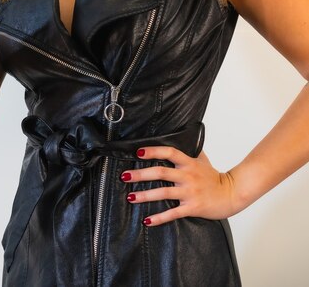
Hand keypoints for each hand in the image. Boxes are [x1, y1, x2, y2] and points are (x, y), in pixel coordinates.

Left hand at [121, 146, 238, 225]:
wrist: (231, 194)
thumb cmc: (214, 177)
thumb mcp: (202, 160)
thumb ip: (190, 151)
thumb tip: (182, 136)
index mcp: (189, 163)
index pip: (169, 152)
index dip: (153, 151)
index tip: (138, 152)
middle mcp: (187, 176)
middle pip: (160, 172)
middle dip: (140, 174)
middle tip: (124, 176)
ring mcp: (189, 192)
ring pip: (163, 193)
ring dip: (145, 195)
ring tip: (130, 197)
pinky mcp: (192, 207)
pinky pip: (172, 213)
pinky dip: (159, 218)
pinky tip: (147, 220)